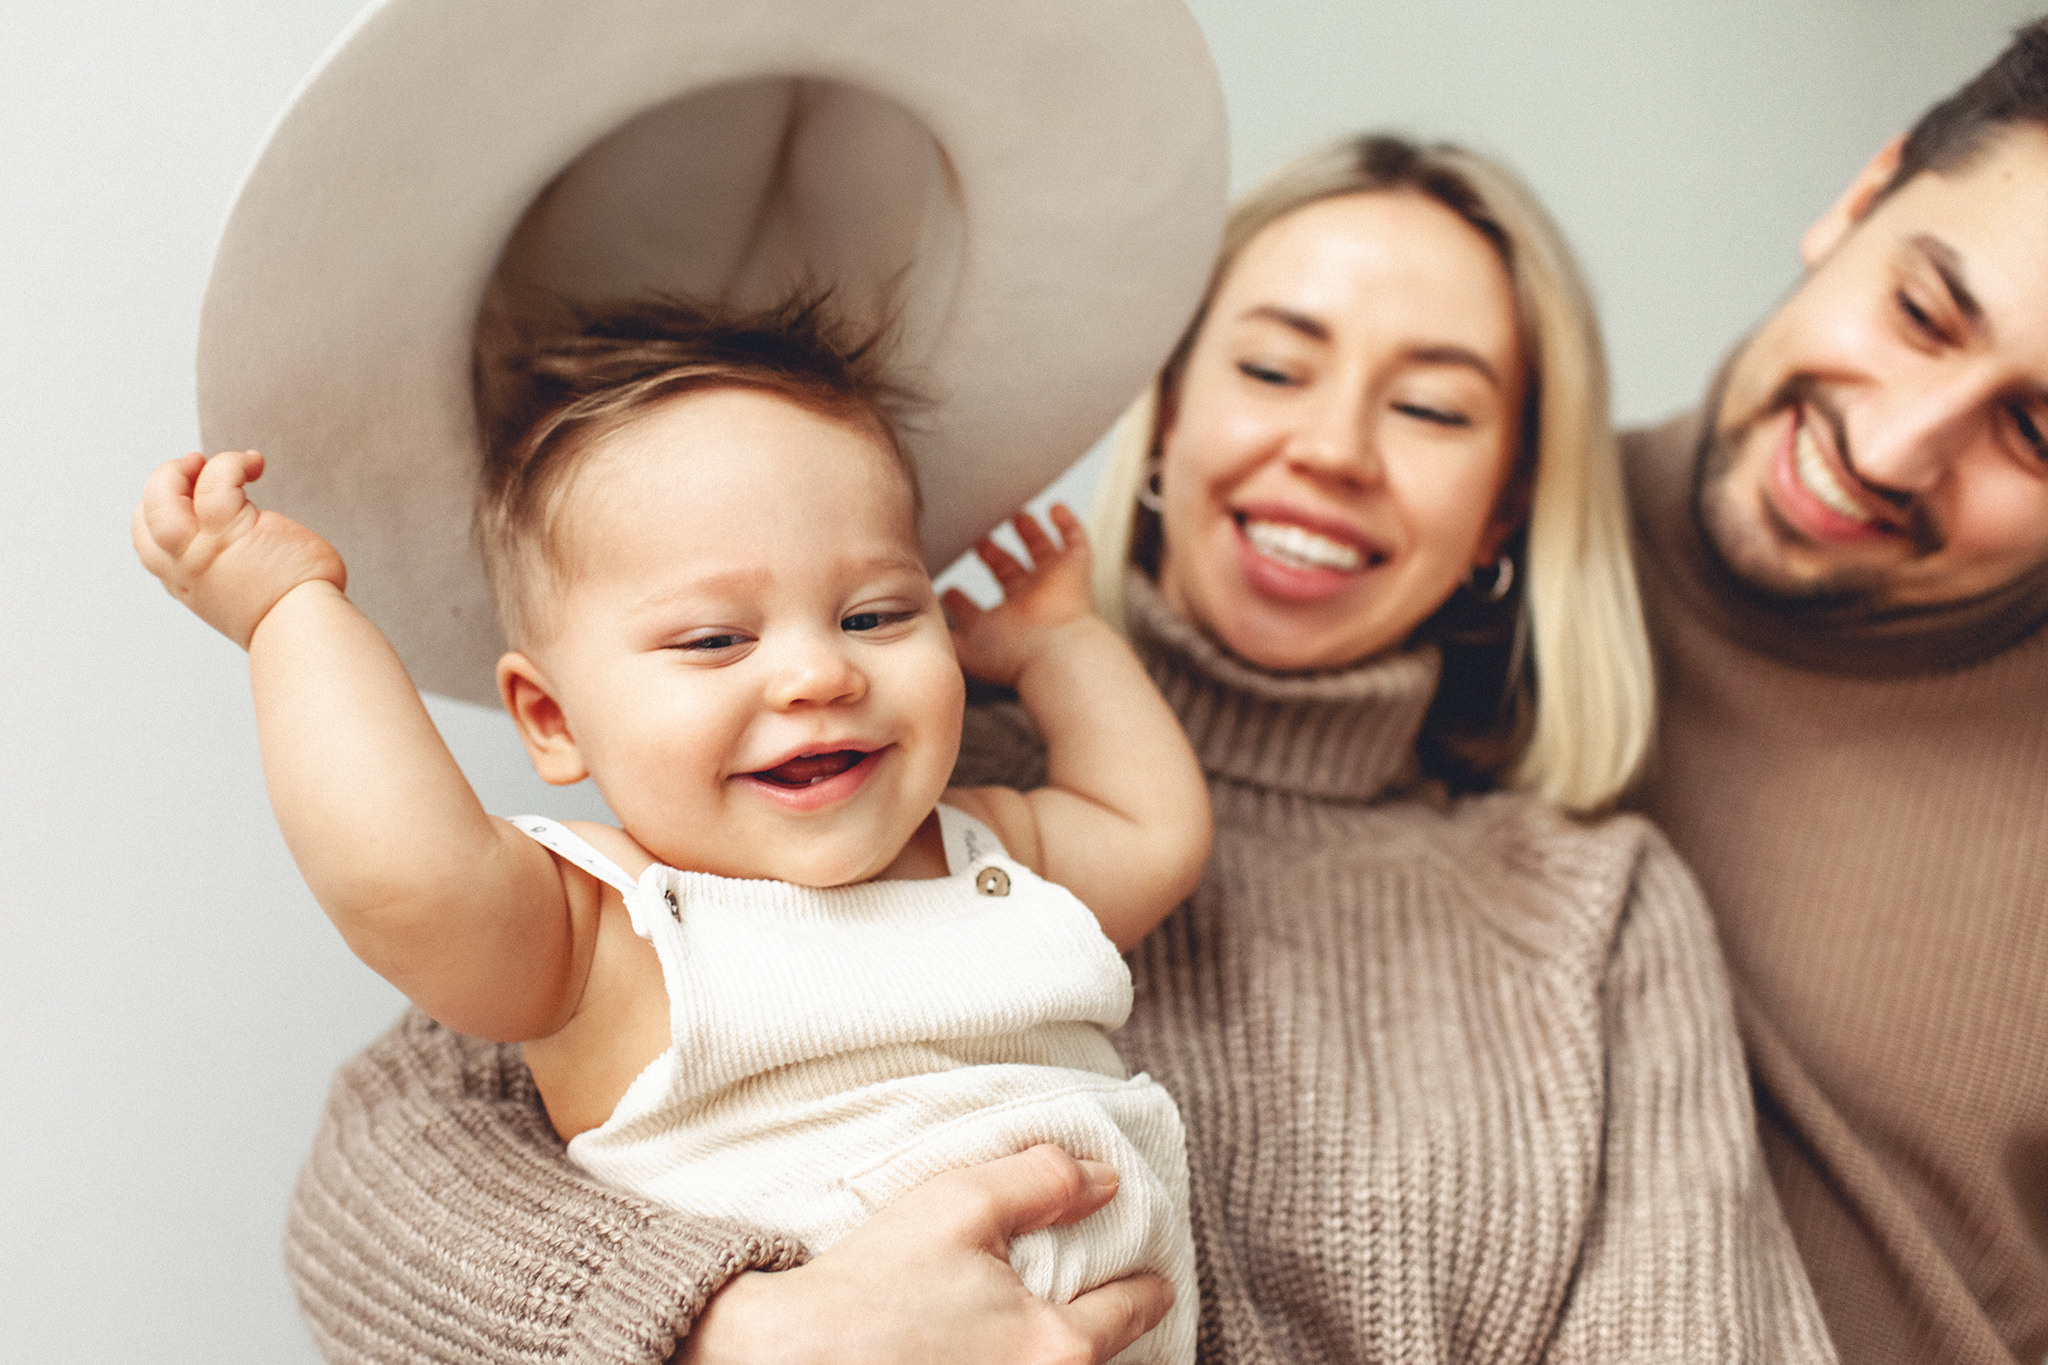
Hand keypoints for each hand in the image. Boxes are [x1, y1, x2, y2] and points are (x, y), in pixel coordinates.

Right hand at [132, 450, 345, 647]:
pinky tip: (255, 464)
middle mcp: (186, 568)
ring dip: (179, 470)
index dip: (157, 514)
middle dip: (162, 483)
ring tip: (208, 460)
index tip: (186, 499)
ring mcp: (202, 549)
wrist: (305, 631)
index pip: (150, 545)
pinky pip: (215, 482)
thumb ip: (231, 573)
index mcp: (188, 585)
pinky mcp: (230, 531)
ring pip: (163, 497)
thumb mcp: (246, 597)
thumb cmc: (295, 614)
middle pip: (146, 517)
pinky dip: (230, 463)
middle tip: (192, 466)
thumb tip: (251, 553)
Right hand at [681, 1144, 1171, 1364]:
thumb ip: (1044, 1180)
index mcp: (1059, 1345)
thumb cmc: (871, 1285)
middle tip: (1094, 1299)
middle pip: (1101, 1360)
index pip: (1134, 1311)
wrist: (785, 1361)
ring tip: (1028, 1327)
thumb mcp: (960, 1204)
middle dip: (1101, 1329)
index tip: (1153, 1278)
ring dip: (1053, 1355)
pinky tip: (983, 1350)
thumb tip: (1105, 1180)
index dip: (1147, 1283)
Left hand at [943, 506, 1096, 687]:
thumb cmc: (1010, 655)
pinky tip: (1055, 508)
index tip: (946, 587)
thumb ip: (940, 641)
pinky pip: (1076, 542)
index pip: (978, 609)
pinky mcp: (1075, 570)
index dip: (961, 599)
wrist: (1053, 653)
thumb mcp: (963, 649)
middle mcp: (1026, 602)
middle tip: (976, 535)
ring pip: (1041, 553)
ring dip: (1030, 533)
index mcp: (1000, 622)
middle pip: (1008, 571)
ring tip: (1016, 514)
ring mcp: (1053, 584)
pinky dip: (1068, 524)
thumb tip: (910, 629)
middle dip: (992, 553)